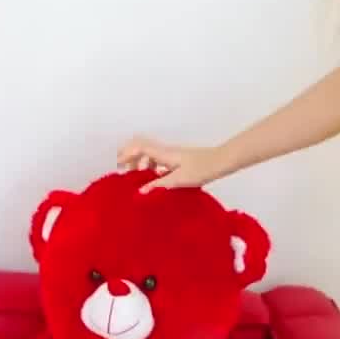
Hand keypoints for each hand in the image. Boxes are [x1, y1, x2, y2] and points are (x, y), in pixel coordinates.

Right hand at [116, 137, 233, 191]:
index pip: (138, 147)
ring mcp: (171, 154)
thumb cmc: (201, 170)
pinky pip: (158, 159)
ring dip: (140, 163)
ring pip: (149, 153)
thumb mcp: (177, 180)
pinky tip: (155, 179)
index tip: (118, 166)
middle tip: (123, 170)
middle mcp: (165, 150)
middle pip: (141, 146)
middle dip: (129, 156)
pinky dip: (151, 167)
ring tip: (137, 178)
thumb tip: (140, 192)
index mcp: (163, 153)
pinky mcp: (177, 159)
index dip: (126, 154)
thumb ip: (158, 185)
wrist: (220, 161)